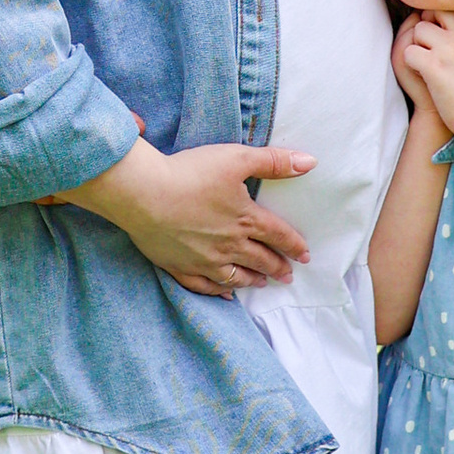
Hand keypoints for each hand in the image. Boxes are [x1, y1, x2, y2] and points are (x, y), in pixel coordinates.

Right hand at [91, 139, 315, 295]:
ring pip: (236, 276)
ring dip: (253, 280)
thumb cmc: (190, 173)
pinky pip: (204, 286)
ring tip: (263, 283)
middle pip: (260, 259)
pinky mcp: (180, 266)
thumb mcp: (236, 158)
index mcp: (245, 219)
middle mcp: (229, 245)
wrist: (144, 194)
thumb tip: (310, 162)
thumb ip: (273, 162)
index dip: (294, 246)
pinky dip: (219, 292)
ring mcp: (204, 260)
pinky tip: (226, 294)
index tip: (305, 255)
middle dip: (278, 268)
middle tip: (288, 276)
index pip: (278, 235)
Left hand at [392, 7, 453, 150]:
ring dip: (417, 45)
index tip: (445, 29)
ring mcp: (449, 50)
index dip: (450, 13)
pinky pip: (409, 52)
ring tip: (425, 64)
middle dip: (429, 22)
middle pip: (438, 9)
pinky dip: (410, 63)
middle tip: (429, 44)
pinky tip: (421, 76)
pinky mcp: (434, 66)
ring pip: (419, 29)